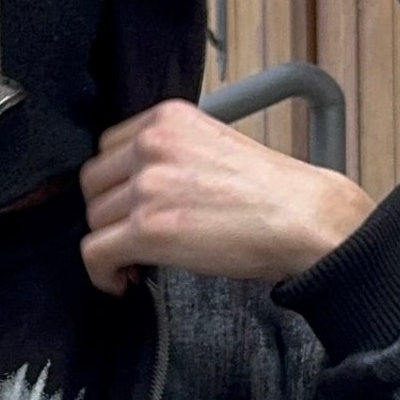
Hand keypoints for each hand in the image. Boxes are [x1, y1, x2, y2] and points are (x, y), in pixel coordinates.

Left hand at [78, 101, 371, 296]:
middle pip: (94, 183)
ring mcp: (148, 185)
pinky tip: (122, 281)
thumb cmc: (273, 191)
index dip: (116, 182)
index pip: (108, 147)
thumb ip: (171, 152)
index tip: (129, 204)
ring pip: (94, 219)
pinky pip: (94, 253)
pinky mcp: (148, 228)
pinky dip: (102, 273)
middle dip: (110, 213)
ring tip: (138, 262)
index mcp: (168, 118)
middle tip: (134, 236)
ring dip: (112, 245)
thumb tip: (133, 185)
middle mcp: (153, 143)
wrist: (306, 219)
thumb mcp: (214, 144)